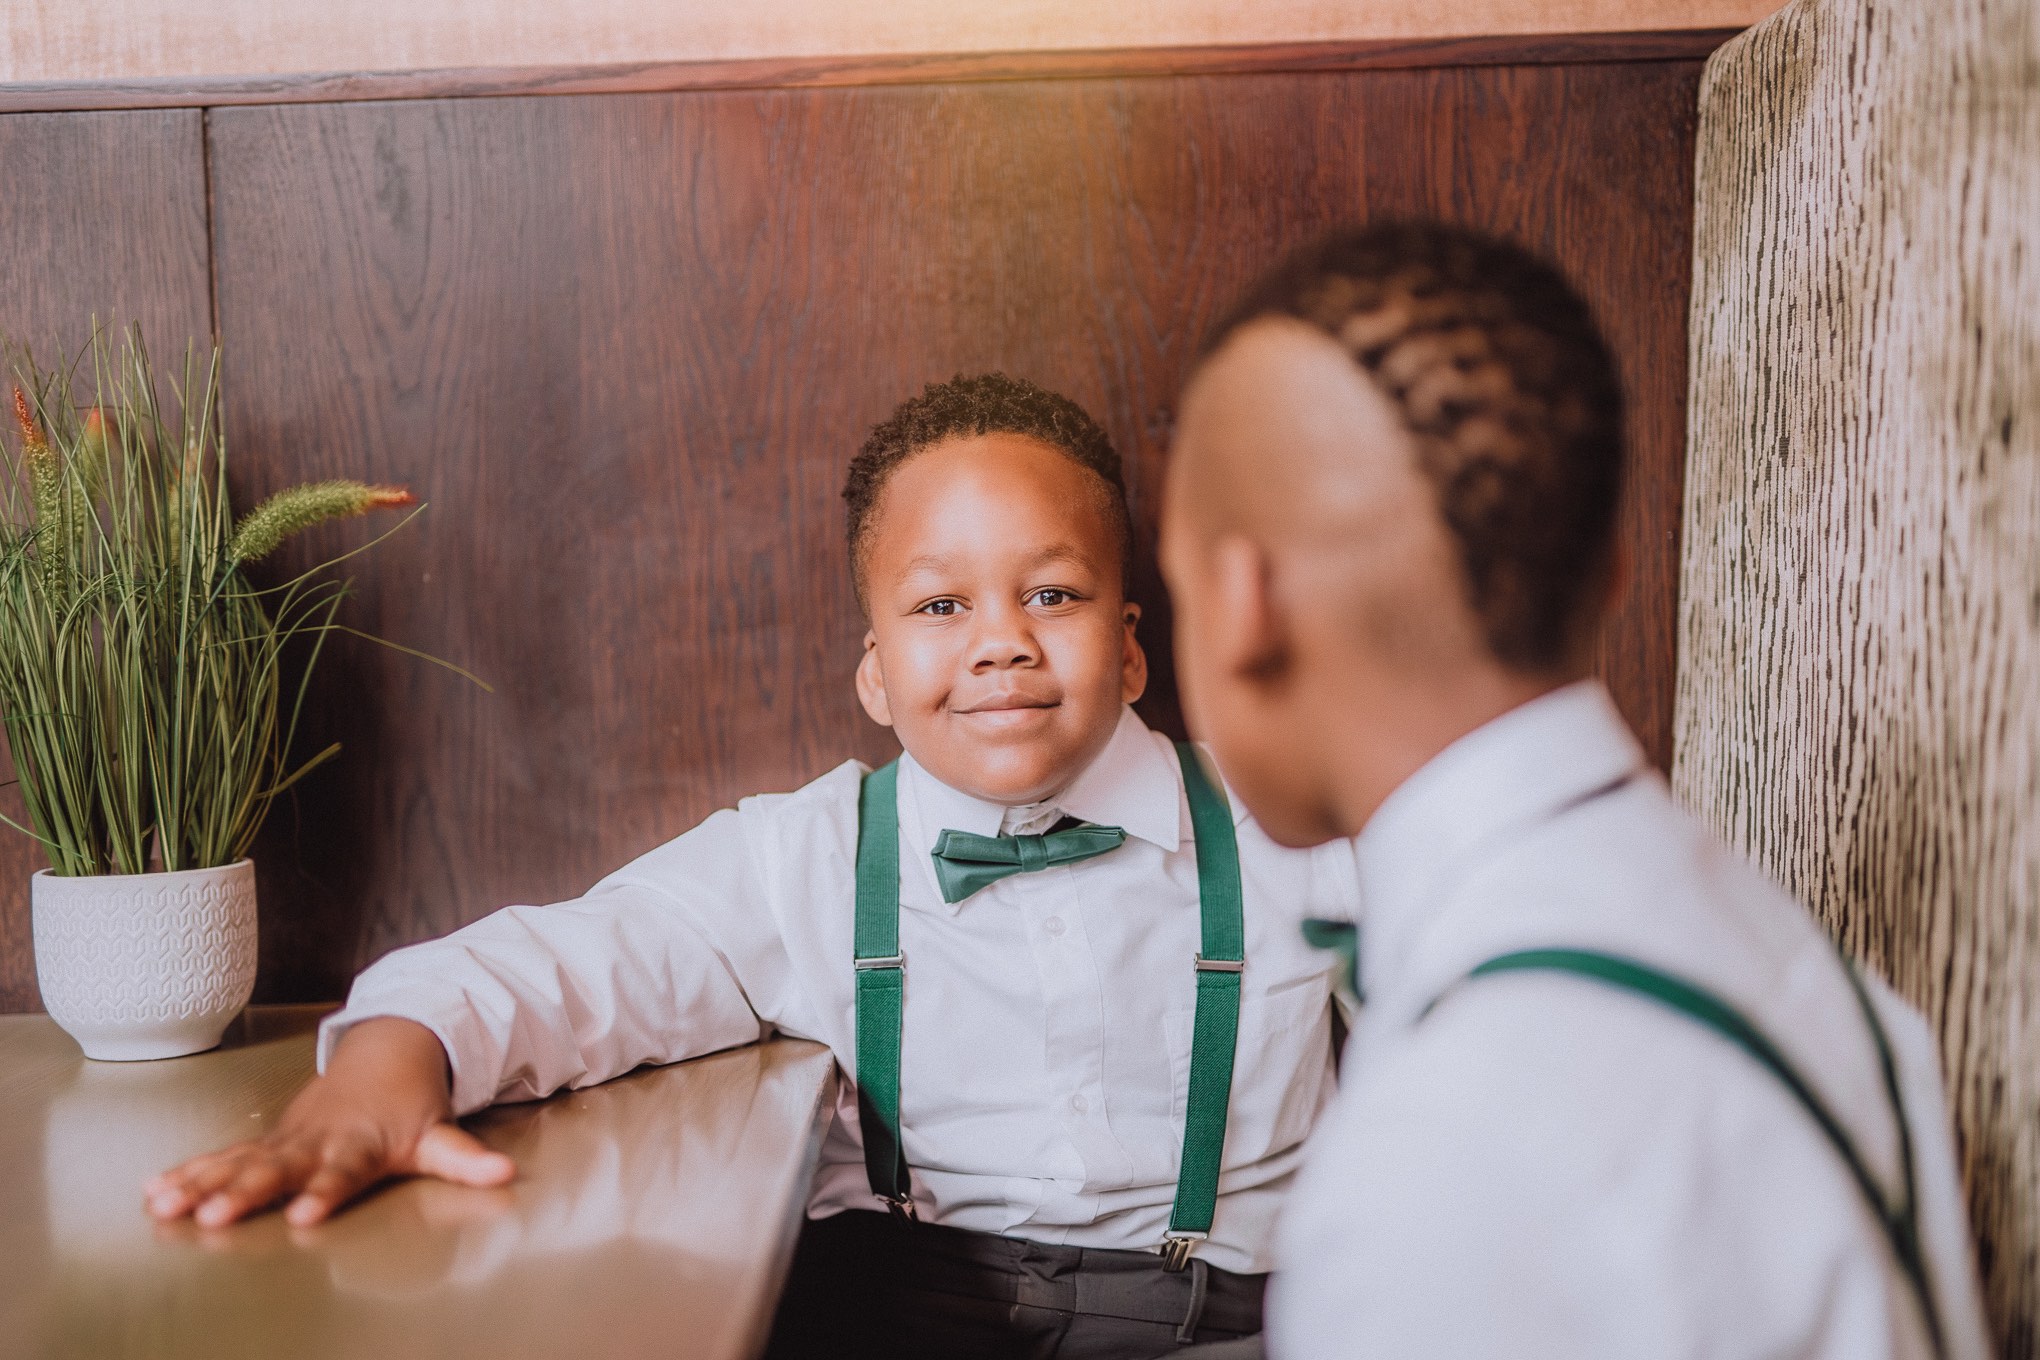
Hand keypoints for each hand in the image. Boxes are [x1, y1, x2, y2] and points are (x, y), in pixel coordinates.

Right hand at [143, 1017, 515, 1227]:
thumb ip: (465, 1159)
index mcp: (358, 1145)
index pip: (341, 1173)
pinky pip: (224, 1156)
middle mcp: (316, 1141)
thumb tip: (505, 1174)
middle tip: (215, 1214)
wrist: (386, 1053)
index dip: (324, 1192)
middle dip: (245, 1191)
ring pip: (239, 1160)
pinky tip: (155, 1188)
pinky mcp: (268, 1139)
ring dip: (201, 1181)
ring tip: (165, 1203)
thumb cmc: (410, 1106)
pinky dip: (190, 1170)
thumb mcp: (440, 1134)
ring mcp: (287, 1139)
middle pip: (278, 1168)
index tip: (305, 1214)